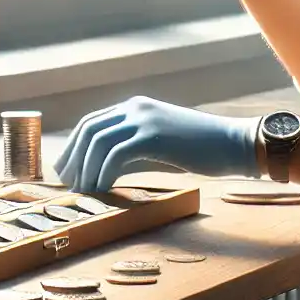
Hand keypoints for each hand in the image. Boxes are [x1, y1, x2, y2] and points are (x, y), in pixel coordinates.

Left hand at [52, 96, 259, 192]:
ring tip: (84, 192)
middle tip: (69, 186)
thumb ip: (132, 152)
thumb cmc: (199, 150)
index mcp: (134, 107)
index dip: (74, 147)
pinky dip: (104, 173)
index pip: (91, 123)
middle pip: (89, 130)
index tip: (66, 172)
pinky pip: (116, 154)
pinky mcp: (153, 135)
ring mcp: (144, 119)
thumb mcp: (159, 145)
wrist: (233, 144)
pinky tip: (102, 189)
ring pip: (98, 142)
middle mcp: (134, 108)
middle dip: (74, 159)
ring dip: (86, 169)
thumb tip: (104, 173)